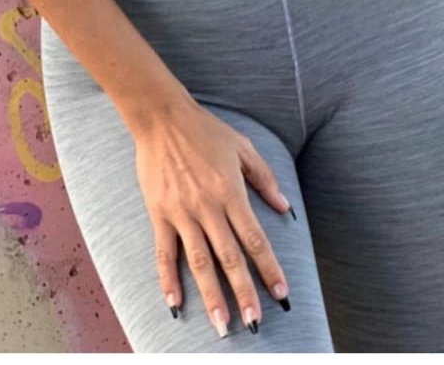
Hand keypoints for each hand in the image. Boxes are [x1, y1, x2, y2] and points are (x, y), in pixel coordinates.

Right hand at [132, 100, 292, 337]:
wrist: (162, 118)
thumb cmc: (206, 130)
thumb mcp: (243, 147)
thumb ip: (264, 178)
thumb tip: (284, 208)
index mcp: (231, 191)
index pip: (255, 238)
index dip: (269, 268)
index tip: (280, 293)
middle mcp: (208, 206)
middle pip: (229, 257)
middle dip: (243, 292)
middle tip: (253, 322)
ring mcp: (181, 212)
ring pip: (199, 262)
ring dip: (210, 295)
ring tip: (221, 324)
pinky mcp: (159, 213)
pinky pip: (164, 252)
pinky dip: (168, 279)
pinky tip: (175, 303)